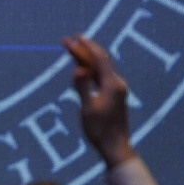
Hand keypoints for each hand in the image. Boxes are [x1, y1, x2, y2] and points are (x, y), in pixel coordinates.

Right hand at [63, 34, 135, 168]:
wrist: (116, 147)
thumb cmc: (100, 131)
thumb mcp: (88, 109)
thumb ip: (83, 87)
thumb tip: (79, 69)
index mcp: (112, 84)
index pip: (99, 59)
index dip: (87, 46)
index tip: (75, 37)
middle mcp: (117, 84)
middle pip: (99, 61)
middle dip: (83, 50)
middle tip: (66, 41)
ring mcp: (116, 89)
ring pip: (99, 68)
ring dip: (85, 58)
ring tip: (70, 50)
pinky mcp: (114, 95)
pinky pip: (100, 76)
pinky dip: (89, 69)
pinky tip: (81, 67)